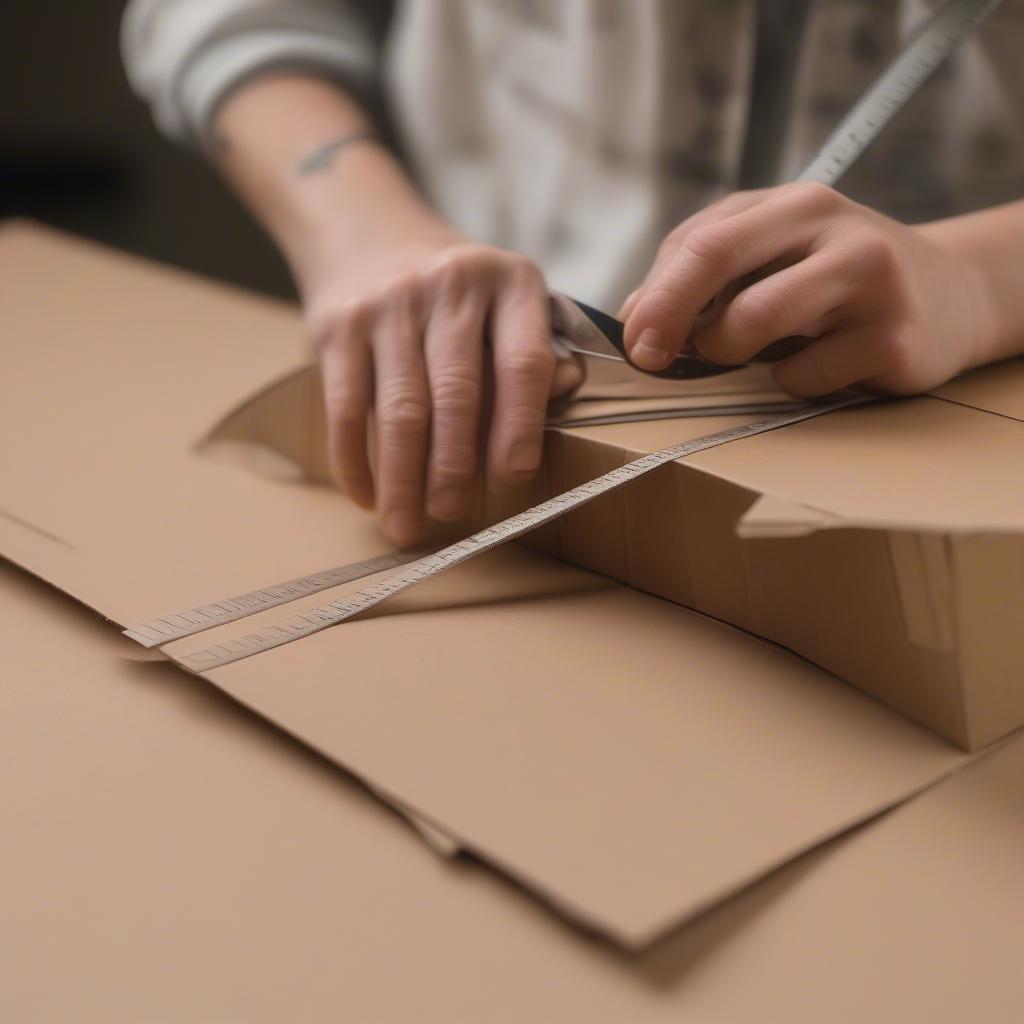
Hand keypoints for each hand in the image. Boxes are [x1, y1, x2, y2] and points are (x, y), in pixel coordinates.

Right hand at [305, 231, 580, 545]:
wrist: (369, 233)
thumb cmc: (456, 293)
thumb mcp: (507, 302)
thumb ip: (536, 354)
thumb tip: (566, 397)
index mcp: (510, 281)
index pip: (523, 363)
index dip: (519, 427)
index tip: (511, 479)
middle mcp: (450, 285)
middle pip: (456, 393)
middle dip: (453, 466)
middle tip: (450, 515)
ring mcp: (389, 303)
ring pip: (399, 409)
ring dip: (402, 477)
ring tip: (405, 524)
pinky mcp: (338, 325)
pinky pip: (345, 406)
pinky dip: (354, 459)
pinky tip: (366, 494)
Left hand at [620, 183, 998, 396]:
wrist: (949, 294)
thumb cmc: (836, 279)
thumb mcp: (774, 255)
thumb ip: (704, 273)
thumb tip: (634, 318)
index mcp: (792, 204)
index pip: (701, 240)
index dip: (655, 296)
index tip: (633, 342)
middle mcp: (833, 228)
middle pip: (719, 260)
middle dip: (670, 316)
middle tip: (653, 358)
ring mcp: (869, 280)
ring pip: (757, 320)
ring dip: (728, 351)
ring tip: (743, 355)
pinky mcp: (893, 339)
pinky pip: (803, 376)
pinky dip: (789, 382)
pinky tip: (814, 366)